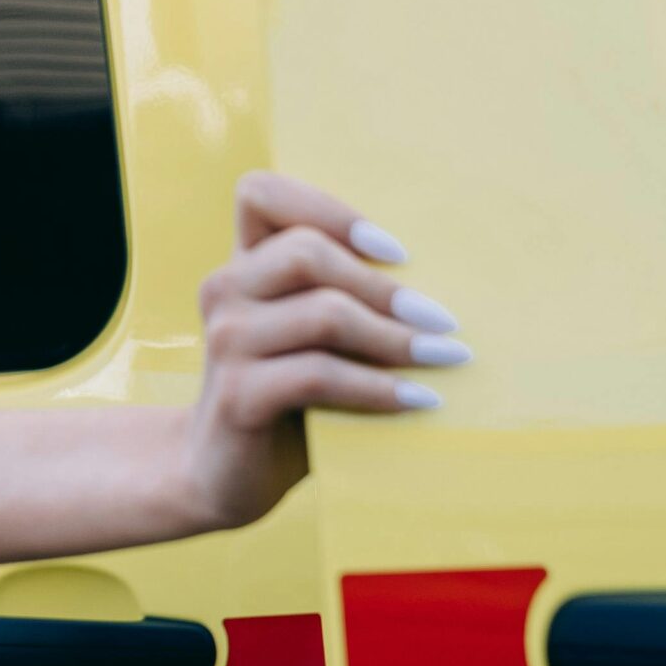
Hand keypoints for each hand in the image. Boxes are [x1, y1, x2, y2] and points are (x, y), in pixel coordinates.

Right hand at [177, 171, 468, 531]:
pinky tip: (419, 400)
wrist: (220, 471)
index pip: (261, 194)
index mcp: (240, 264)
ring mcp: (225, 341)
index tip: (395, 252)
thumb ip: (338, 297)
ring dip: (394, 337)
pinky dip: (378, 388)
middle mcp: (224, 291)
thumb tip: (442, 283)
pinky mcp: (238, 394)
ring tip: (445, 358)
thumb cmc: (286, 396)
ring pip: (323, 313)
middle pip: (307, 253)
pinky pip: (320, 375)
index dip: (327, 209)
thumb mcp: (305, 335)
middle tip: (442, 319)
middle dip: (383, 286)